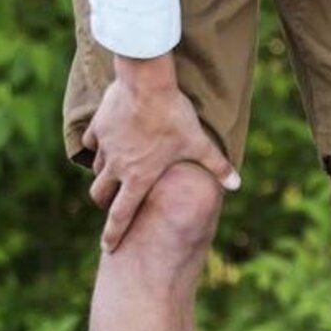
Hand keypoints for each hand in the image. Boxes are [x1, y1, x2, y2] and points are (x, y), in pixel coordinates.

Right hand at [83, 57, 239, 253]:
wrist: (146, 82)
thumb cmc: (174, 116)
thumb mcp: (199, 143)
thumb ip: (217, 167)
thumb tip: (237, 185)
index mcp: (139, 178)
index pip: (121, 215)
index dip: (113, 234)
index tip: (107, 248)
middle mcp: (118, 166)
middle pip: (100, 194)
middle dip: (105, 203)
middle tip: (111, 205)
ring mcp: (106, 146)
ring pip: (96, 169)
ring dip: (104, 174)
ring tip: (116, 172)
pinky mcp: (99, 126)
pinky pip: (93, 142)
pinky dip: (100, 146)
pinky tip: (109, 141)